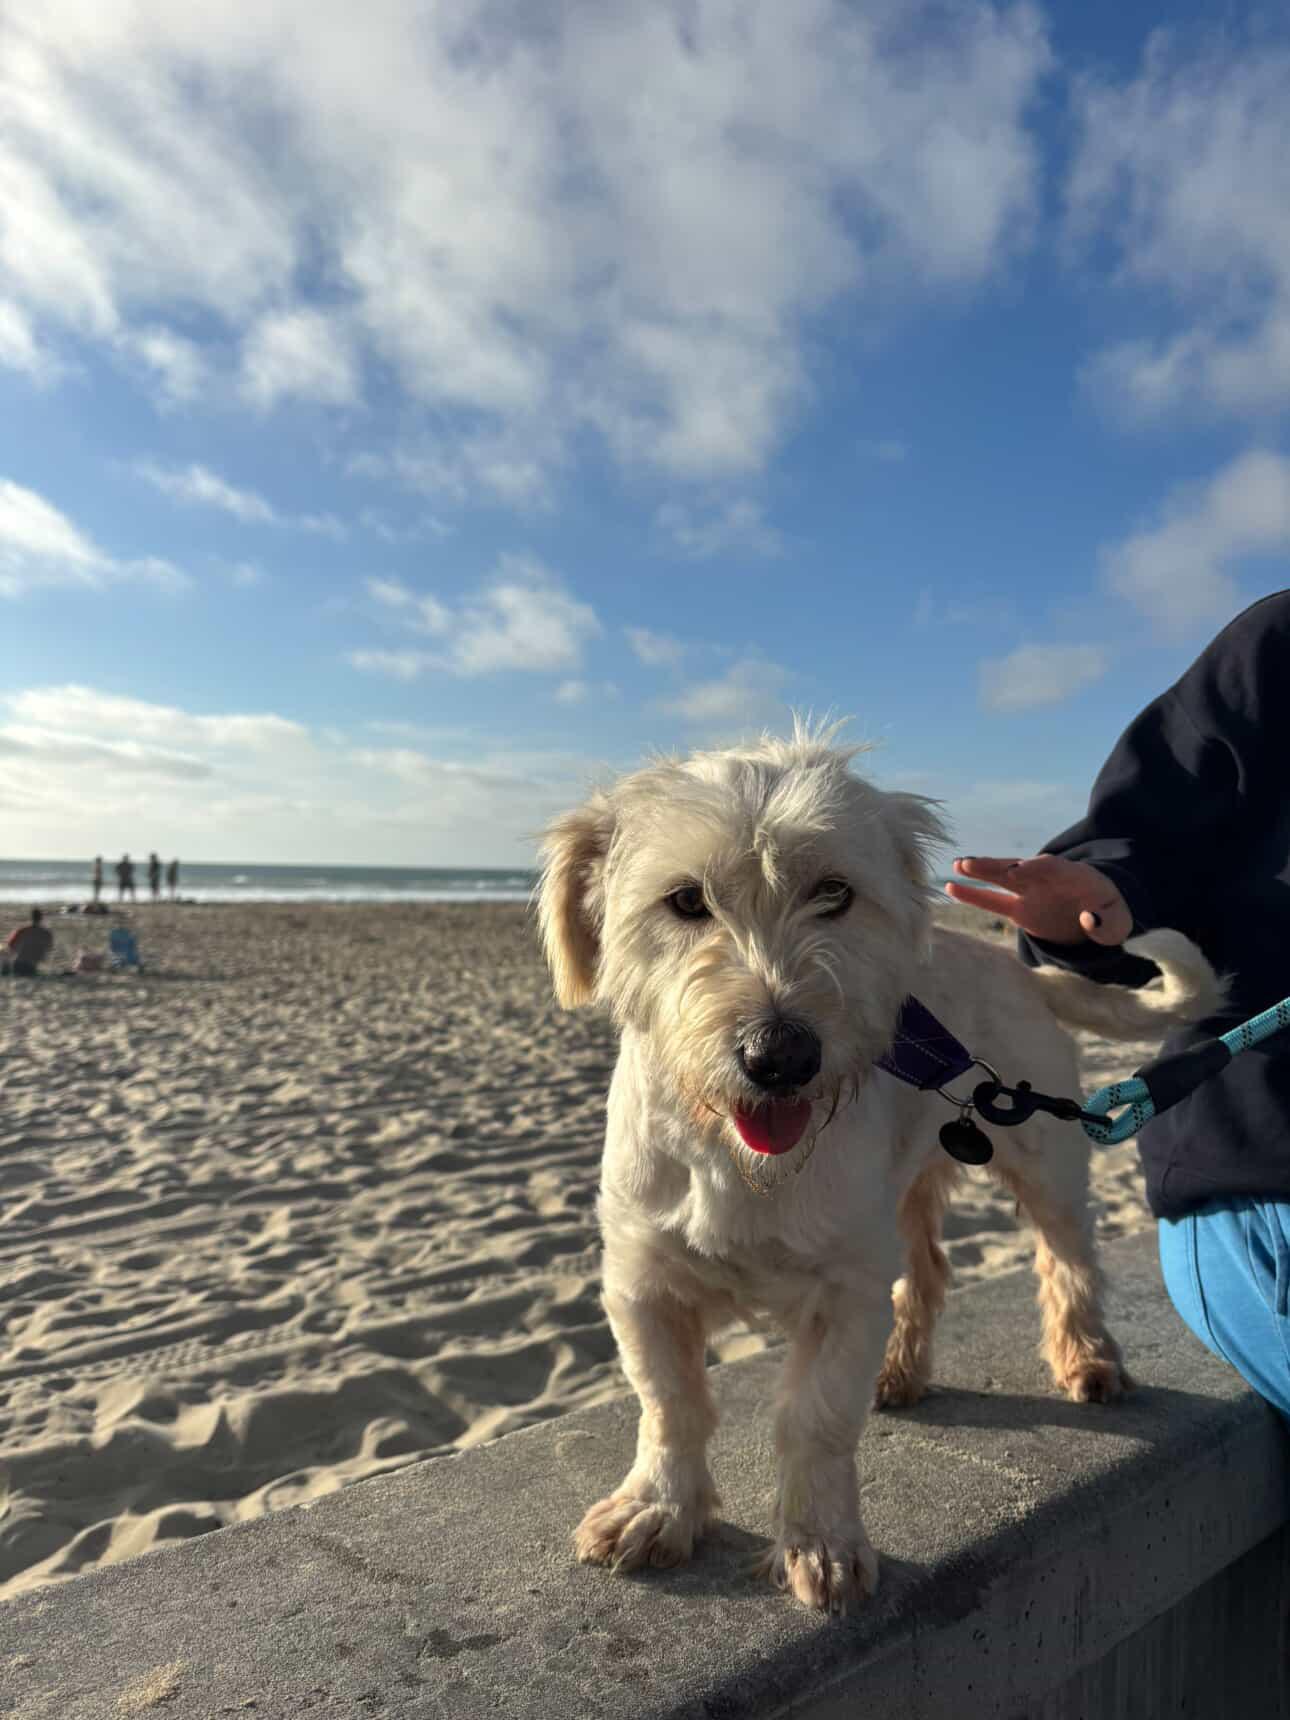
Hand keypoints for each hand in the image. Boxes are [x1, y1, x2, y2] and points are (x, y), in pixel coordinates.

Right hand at [944, 855, 1131, 946]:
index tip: (1021, 869)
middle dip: (1001, 865)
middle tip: (978, 863)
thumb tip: (1089, 921)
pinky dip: (973, 894)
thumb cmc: (1110, 915)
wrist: (1099, 915)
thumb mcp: (1118, 921)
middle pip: (1022, 868)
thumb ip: (1108, 923)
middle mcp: (1048, 880)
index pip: (1054, 867)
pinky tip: (951, 887)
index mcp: (1075, 876)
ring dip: (982, 871)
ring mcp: (1031, 892)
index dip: (1038, 867)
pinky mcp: (1019, 908)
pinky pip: (993, 900)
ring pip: (1003, 878)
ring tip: (959, 865)